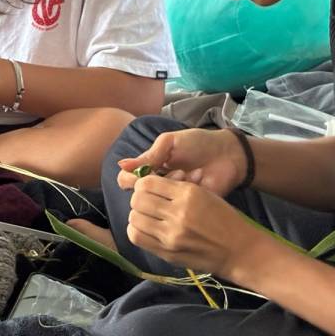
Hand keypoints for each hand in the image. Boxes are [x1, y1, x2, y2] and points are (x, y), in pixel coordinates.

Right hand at [117, 128, 246, 196]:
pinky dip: (190, 188)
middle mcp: (158, 185)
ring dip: (176, 183)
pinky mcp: (188, 205)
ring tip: (191, 173)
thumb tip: (121, 165)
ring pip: (160, 199)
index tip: (145, 173)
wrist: (228, 153)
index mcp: (150, 168)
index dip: (132, 179)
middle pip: (141, 193)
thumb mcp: (170, 143)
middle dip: (158, 181)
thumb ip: (148, 155)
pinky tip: (201, 179)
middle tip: (178, 170)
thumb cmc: (197, 143)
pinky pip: (179, 204)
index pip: (127, 180)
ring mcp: (173, 197)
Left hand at [127, 175, 263, 278]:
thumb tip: (145, 184)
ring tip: (146, 216)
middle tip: (146, 203)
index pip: (147, 183)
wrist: (242, 251)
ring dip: (137, 215)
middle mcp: (178, 213)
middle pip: (138, 199)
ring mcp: (172, 235)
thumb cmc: (225, 219)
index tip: (147, 188)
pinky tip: (145, 229)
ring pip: (134, 217)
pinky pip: (137, 237)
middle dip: (139, 199)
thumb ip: (175, 188)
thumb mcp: (204, 193)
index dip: (143, 184)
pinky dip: (136, 230)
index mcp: (188, 194)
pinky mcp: (168, 252)